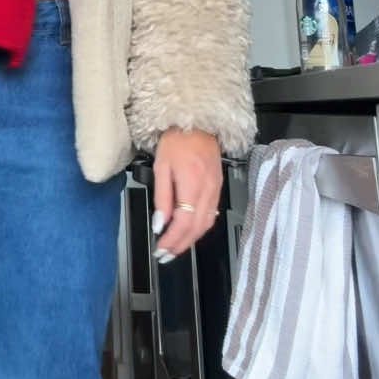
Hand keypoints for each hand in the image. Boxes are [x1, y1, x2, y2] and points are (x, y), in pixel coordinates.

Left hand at [151, 127, 221, 260]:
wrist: (198, 122)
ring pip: (206, 223)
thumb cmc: (177, 139)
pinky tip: (190, 231)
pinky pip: (211, 214)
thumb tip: (160, 223)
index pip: (183, 222)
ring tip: (175, 248)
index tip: (160, 248)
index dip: (172, 239)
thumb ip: (162, 197)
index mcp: (192, 183)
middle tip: (166, 255)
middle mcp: (208, 189)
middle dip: (181, 245)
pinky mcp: (218, 187)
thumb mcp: (161, 166)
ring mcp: (216, 189)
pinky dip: (200, 227)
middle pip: (196, 227)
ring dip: (191, 240)